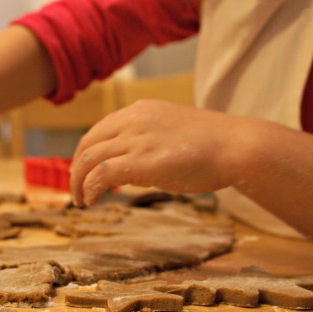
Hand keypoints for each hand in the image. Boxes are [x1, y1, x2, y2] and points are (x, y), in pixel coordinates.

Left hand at [70, 100, 239, 206]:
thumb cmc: (211, 145)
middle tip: (78, 189)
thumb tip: (128, 169)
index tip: (86, 173)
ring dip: (78, 182)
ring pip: (88, 159)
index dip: (86, 154)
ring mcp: (135, 139)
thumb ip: (146, 143)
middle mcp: (132, 120)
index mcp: (139, 111)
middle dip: (76, 169)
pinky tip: (92, 201)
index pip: (98, 131)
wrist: (236, 146)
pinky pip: (100, 174)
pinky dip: (89, 188)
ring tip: (81, 200)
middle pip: (87, 144)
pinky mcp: (140, 161)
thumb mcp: (171, 132)